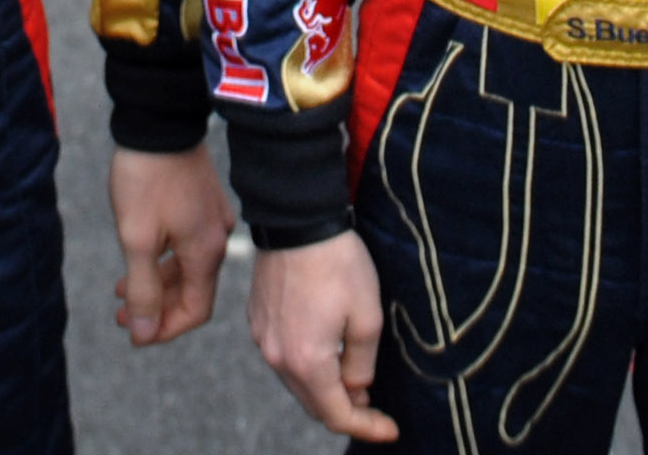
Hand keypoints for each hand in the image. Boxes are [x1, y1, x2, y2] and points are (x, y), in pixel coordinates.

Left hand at [109, 144, 233, 345]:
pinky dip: (164, 259)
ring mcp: (211, 216)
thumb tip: (145, 332)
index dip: (165, 329)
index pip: (195, 310)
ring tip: (121, 290)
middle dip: (157, 308)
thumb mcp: (137, 239)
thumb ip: (143, 289)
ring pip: (187, 266)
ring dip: (157, 283)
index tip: (134, 333)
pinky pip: (187, 244)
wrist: (157, 119)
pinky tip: (140, 256)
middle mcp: (216, 237)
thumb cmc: (146, 178)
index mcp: (206, 251)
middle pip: (193, 291)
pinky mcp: (202, 200)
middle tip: (122, 315)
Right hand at [247, 229, 396, 440]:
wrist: (297, 218)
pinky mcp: (257, 320)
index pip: (336, 415)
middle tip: (374, 404)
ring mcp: (263, 338)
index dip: (366, 427)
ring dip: (325, 386)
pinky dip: (306, 364)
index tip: (391, 429)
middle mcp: (278, 357)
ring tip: (353, 373)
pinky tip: (325, 348)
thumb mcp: (367, 316)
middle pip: (314, 403)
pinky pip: (283, 356)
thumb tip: (356, 389)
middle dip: (346, 409)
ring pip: (297, 381)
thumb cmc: (338, 264)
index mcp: (306, 362)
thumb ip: (362, 363)